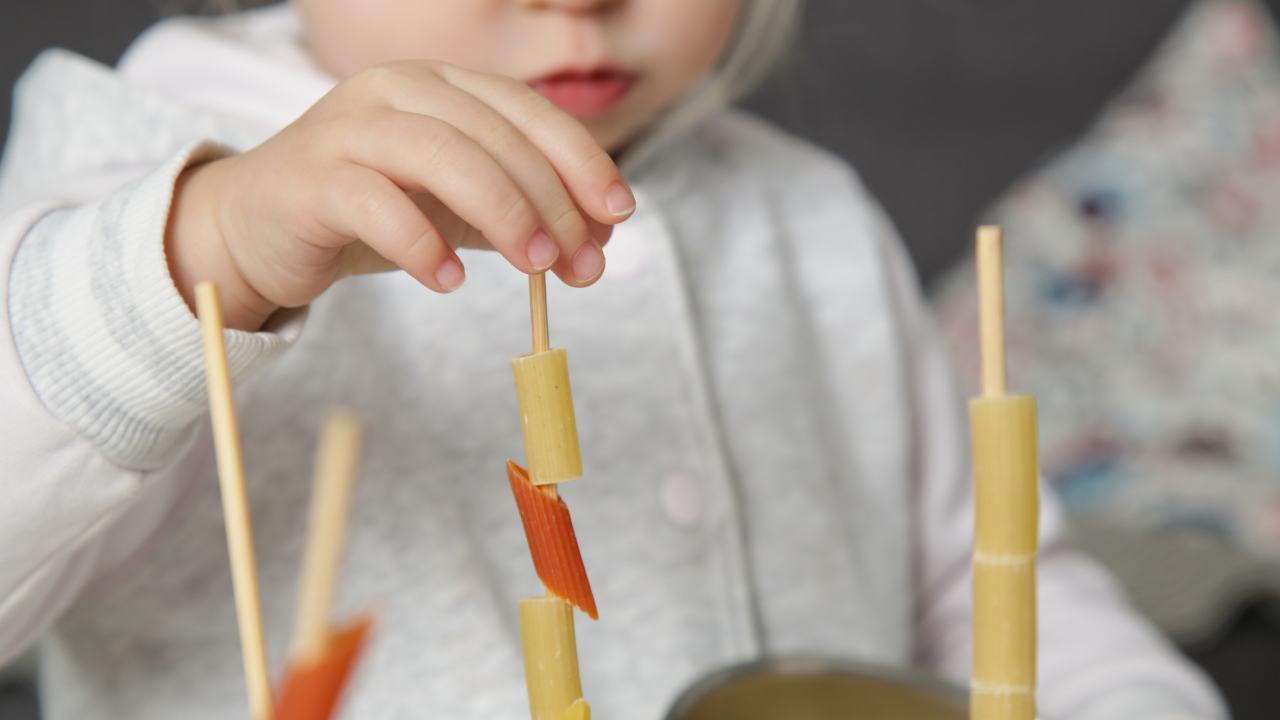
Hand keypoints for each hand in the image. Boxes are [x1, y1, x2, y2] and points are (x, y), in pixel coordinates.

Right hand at [165, 60, 634, 330]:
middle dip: (551, 200)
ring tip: (537, 268)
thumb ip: (523, 214)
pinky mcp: (311, 177)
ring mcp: (349, 127)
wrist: (261, 228)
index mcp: (441, 85)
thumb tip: (600, 239)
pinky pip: (375, 203)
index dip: (581, 159)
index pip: (527, 110)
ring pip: (441, 155)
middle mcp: (396, 90)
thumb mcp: (459, 209)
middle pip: (493, 134)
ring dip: (502, 212)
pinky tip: (450, 281)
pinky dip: (421, 243)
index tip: (619, 212)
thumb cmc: (370, 211)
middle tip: (582, 264)